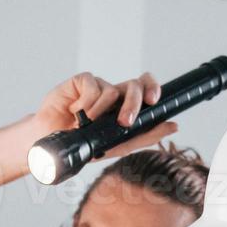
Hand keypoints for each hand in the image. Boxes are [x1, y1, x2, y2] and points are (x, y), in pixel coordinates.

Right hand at [32, 71, 177, 152]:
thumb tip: (174, 125)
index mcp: (125, 105)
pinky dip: (85, 103)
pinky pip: (91, 86)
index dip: (154, 89)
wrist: (52, 145)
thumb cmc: (83, 144)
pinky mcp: (80, 81)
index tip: (156, 103)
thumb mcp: (116, 145)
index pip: (146, 88)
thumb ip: (144, 136)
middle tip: (125, 122)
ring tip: (86, 124)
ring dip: (101, 112)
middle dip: (134, 102)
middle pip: (134, 84)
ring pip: (112, 90)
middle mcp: (114, 94)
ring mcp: (97, 86)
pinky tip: (75, 113)